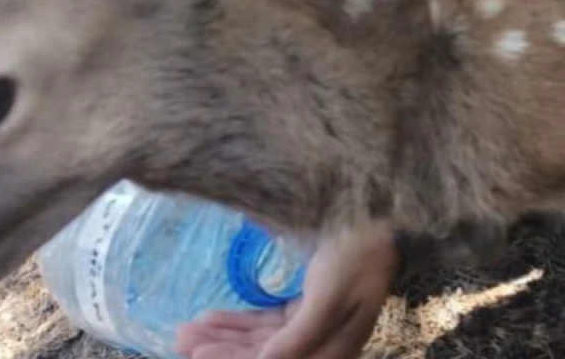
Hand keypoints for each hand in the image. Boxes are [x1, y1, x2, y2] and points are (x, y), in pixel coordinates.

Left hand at [174, 224, 399, 358]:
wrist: (383, 219)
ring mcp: (315, 323)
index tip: (198, 353)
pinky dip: (241, 319)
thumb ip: (298, 338)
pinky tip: (213, 315)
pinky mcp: (309, 306)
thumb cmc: (357, 257)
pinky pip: (269, 321)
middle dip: (222, 347)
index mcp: (333, 349)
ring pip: (261, 338)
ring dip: (225, 333)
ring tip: (188, 328)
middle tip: (181, 337)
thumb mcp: (329, 299)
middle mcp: (322, 342)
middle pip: (264, 354)